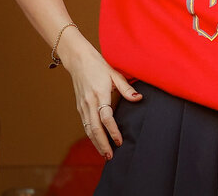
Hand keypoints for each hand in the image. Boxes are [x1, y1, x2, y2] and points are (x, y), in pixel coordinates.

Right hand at [62, 36, 141, 158]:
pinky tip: (97, 142)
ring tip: (104, 154)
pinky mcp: (80, 107)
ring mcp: (82, 106)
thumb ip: (126, 88)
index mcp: (99, 94)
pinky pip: (85, 124)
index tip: (119, 141)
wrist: (79, 61)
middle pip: (94, 128)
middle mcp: (89, 102)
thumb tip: (138, 98)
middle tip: (110, 156)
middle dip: (102, 144)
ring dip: (96, 143)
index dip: (113, 131)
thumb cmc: (100, 66)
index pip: (106, 117)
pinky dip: (90, 135)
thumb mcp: (115, 74)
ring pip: (88, 129)